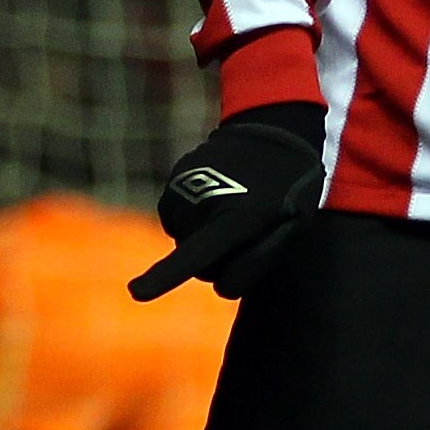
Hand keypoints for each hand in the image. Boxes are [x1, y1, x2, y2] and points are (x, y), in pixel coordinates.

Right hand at [130, 109, 325, 299]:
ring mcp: (183, 188)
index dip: (164, 277)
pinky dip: (194, 221)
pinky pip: (178, 224)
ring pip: (186, 245)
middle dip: (222, 263)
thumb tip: (218, 285)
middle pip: (201, 268)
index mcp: (237, 217)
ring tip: (235, 208)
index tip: (135, 292)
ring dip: (206, 239)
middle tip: (249, 232)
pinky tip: (217, 199)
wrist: (274, 137)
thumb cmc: (289, 193)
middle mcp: (202, 201)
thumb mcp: (293, 228)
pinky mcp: (173, 182)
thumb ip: (259, 261)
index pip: (197, 254)